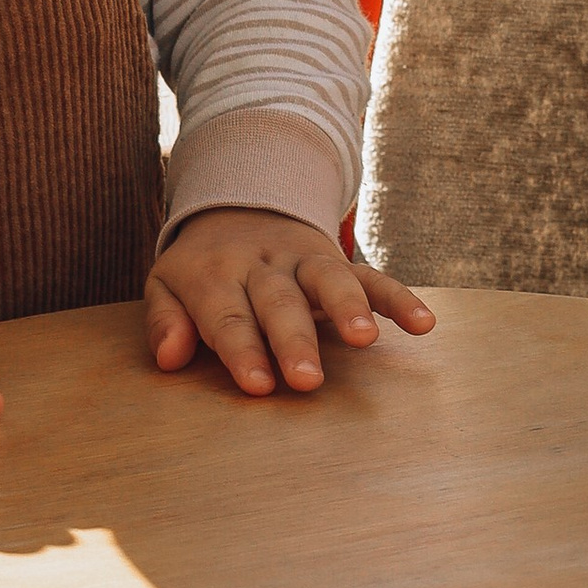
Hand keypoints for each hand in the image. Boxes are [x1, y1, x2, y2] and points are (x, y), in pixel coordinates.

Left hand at [146, 207, 433, 397]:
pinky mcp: (336, 259)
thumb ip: (165, 321)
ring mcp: (303, 260)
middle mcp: (262, 265)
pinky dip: (397, 297)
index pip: (227, 316)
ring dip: (348, 306)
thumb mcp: (167, 284)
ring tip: (365, 339)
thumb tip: (169, 359)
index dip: (242, 350)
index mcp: (214, 274)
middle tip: (307, 379)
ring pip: (327, 279)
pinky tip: (423, 323)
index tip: (258, 385)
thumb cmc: (200, 267)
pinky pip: (370, 274)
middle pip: (279, 302)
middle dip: (293, 340)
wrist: (237, 203)